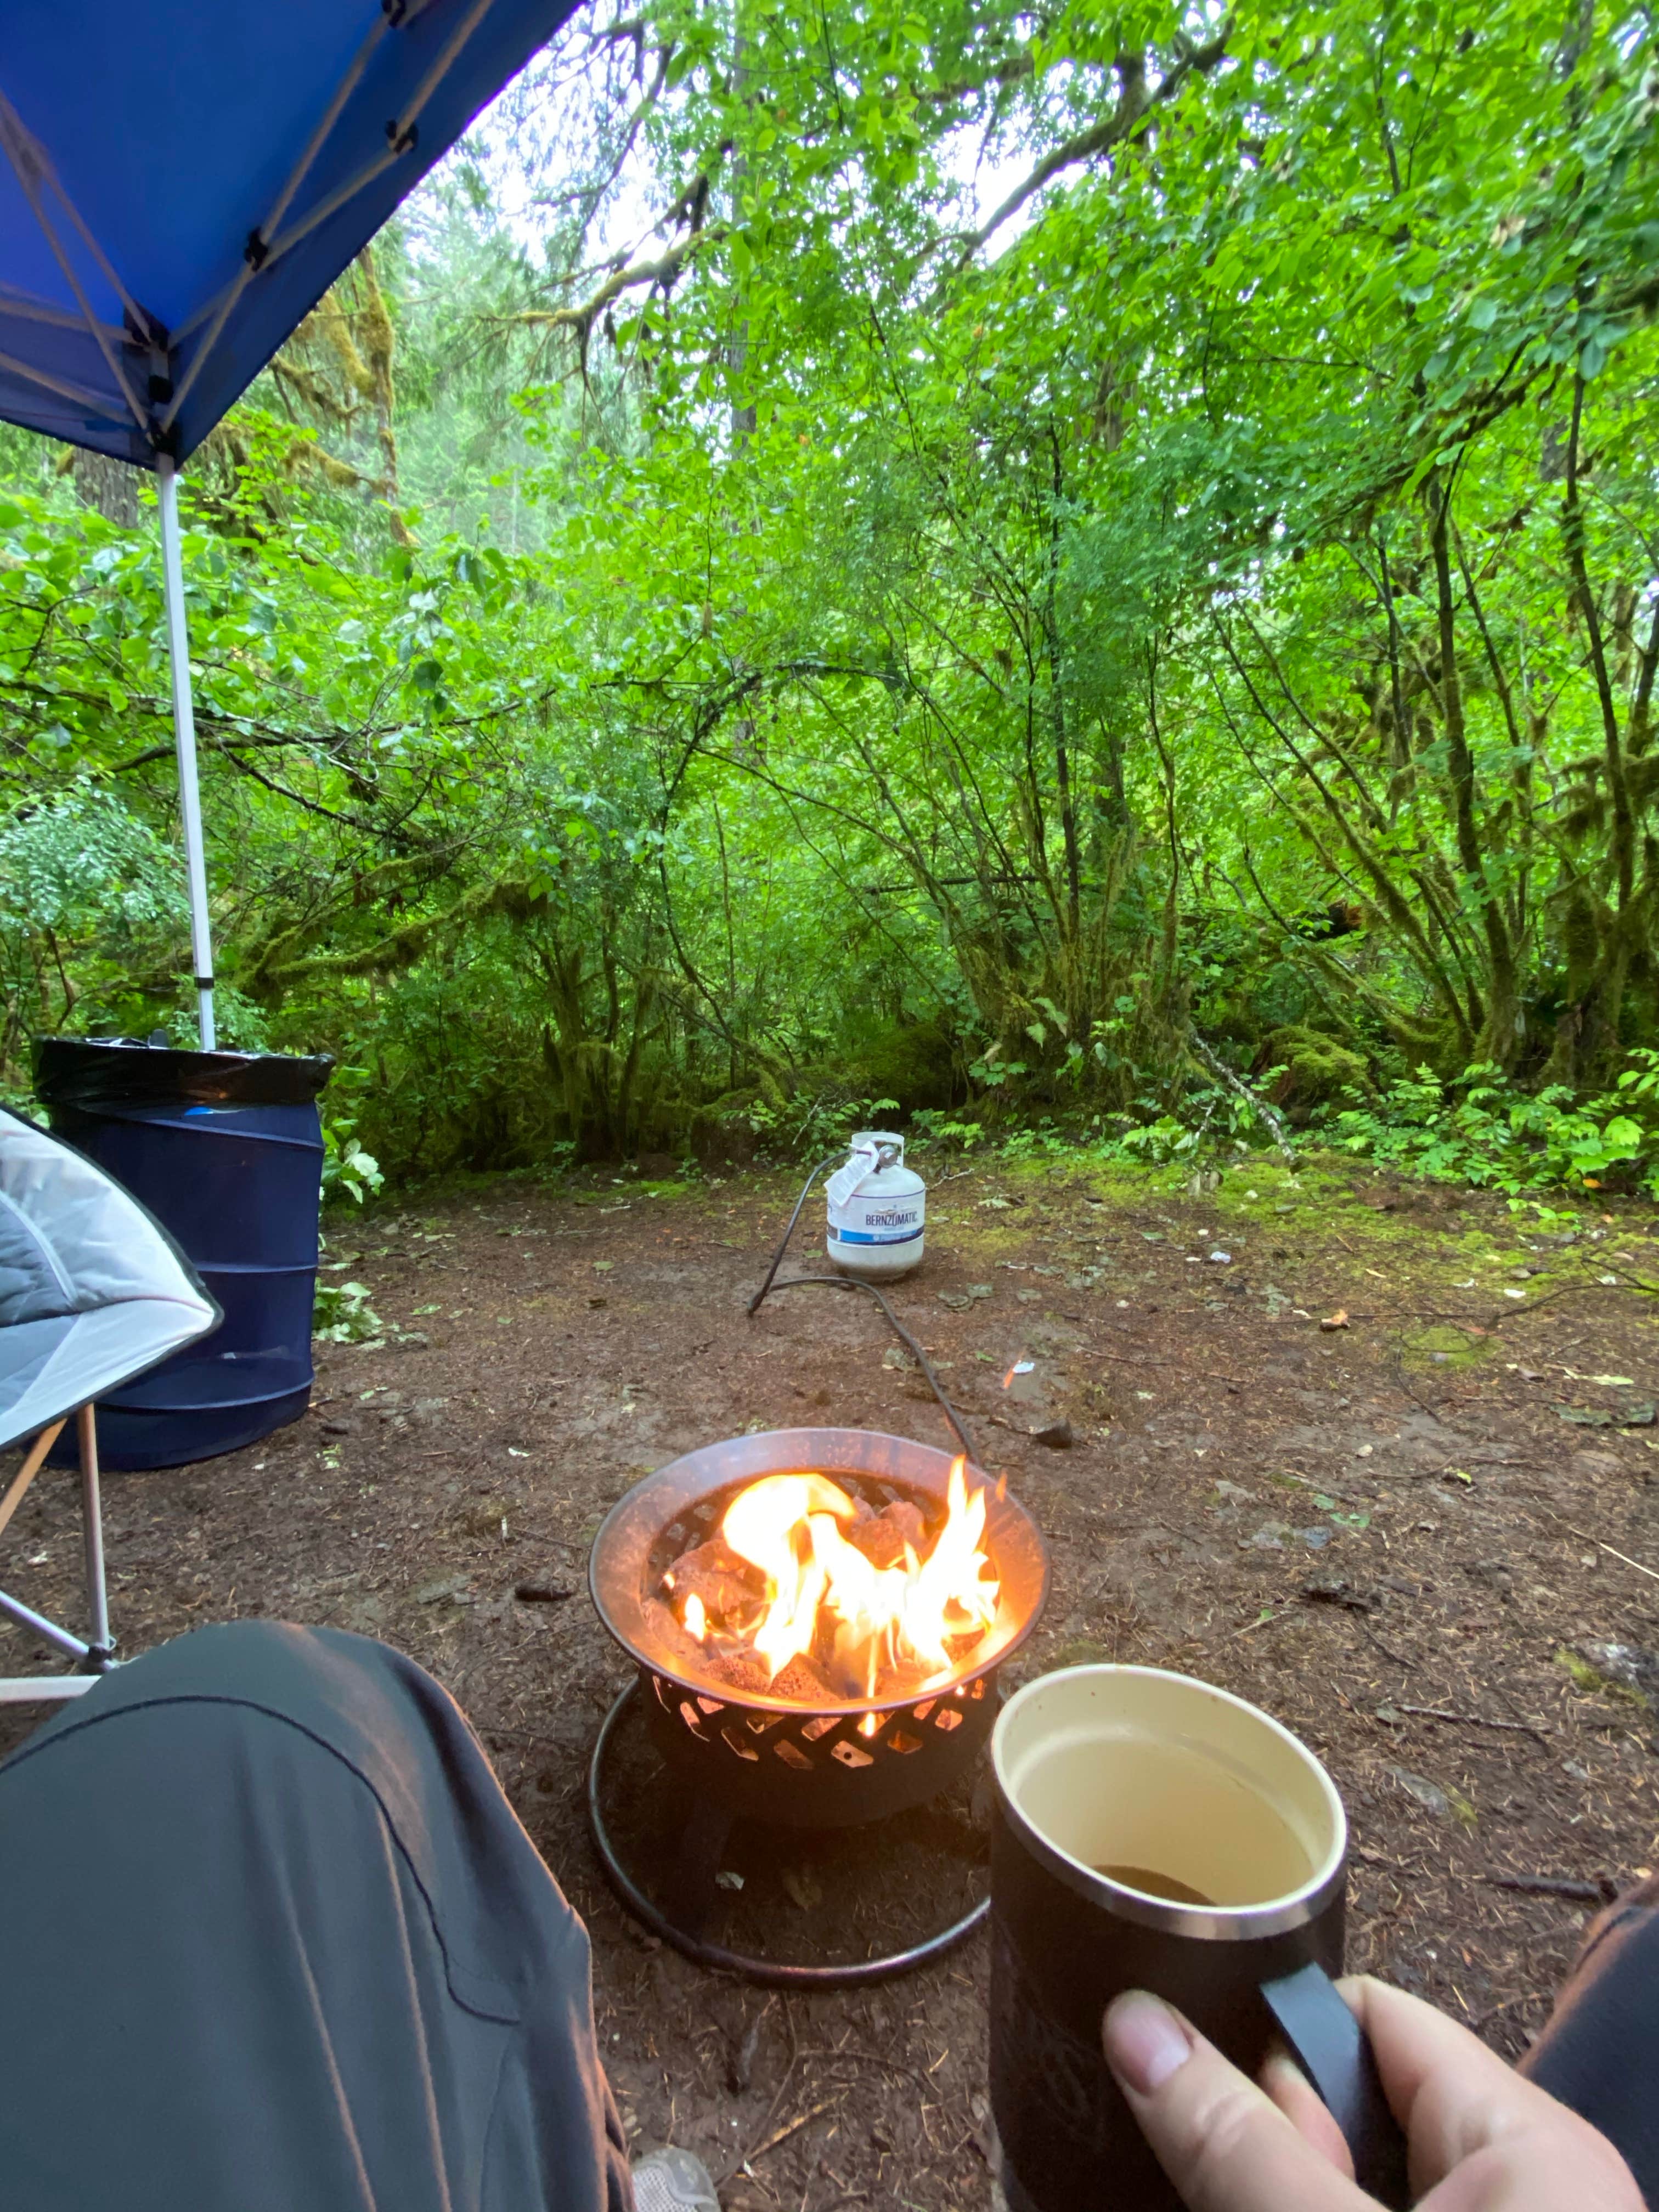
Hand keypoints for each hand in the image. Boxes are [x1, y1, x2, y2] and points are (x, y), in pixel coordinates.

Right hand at [1101, 1977, 1641, 2210]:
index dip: (1287, 2065)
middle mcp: (1538, 2185)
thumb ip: (1237, 2143)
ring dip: (1295, 2197)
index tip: (1247, 2133)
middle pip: (1359, 2106)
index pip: (1367, 2017)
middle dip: (1293, 2154)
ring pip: (1360, 2182)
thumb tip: (1135, 2026)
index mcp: (1533, 2142)